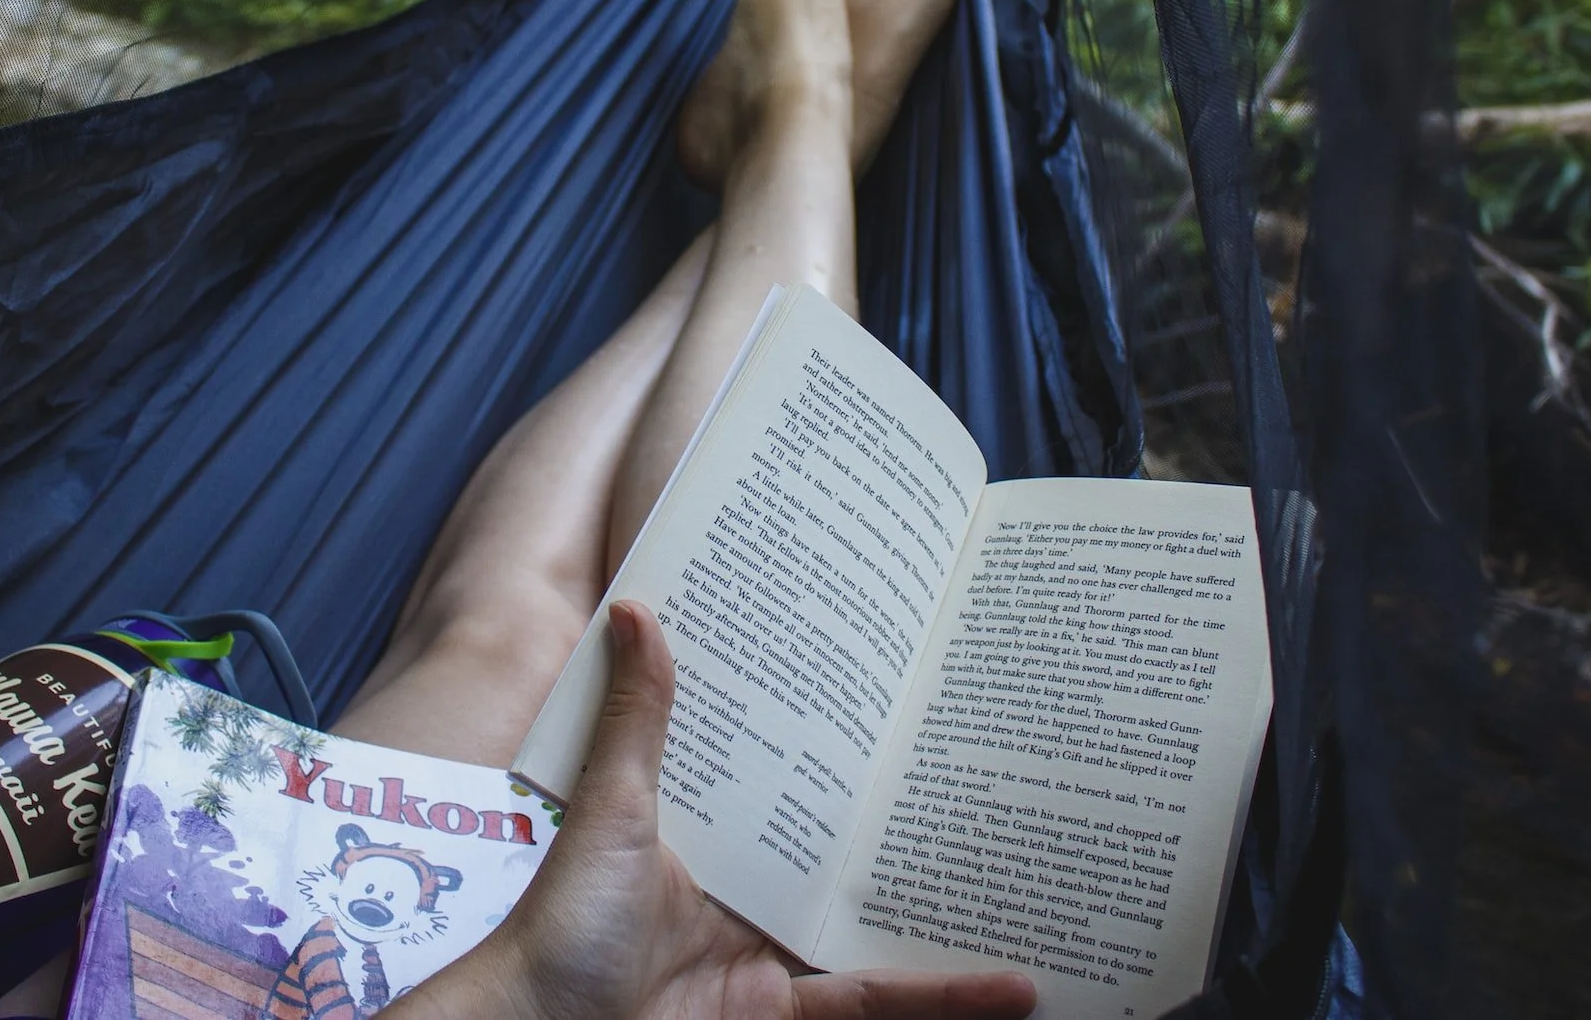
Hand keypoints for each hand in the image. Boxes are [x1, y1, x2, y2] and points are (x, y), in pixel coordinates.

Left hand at [384, 601, 1035, 1019]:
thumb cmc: (561, 923)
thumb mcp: (612, 809)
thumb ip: (636, 720)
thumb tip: (638, 611)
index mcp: (704, 821)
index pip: (779, 762)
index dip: (829, 723)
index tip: (886, 673)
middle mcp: (742, 879)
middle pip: (838, 835)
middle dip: (906, 802)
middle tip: (982, 749)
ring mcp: (768, 946)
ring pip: (871, 913)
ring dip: (943, 896)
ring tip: (1029, 860)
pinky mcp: (787, 1008)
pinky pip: (875, 997)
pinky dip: (944, 994)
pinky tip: (1017, 986)